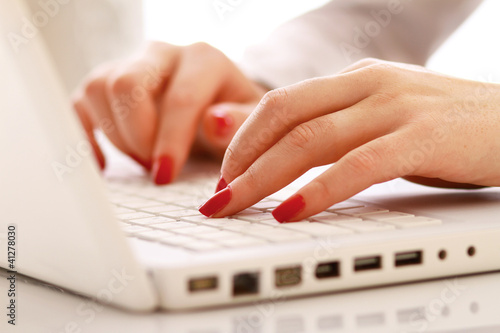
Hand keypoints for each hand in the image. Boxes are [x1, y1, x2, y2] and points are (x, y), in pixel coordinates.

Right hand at [72, 41, 265, 183]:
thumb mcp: (251, 122)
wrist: (215, 103)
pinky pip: (80, 102)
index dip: (170, 141)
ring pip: (100, 89)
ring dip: (118, 137)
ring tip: (143, 160)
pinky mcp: (108, 81)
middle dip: (138, 136)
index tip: (165, 176)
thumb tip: (214, 122)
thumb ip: (240, 123)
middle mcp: (163, 54)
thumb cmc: (234, 116)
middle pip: (127, 84)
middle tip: (155, 168)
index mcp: (203, 59)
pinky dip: (87, 136)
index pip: (180, 98)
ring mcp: (132, 64)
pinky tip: (107, 164)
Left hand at [199, 58, 499, 220]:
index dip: (241, 140)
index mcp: (353, 80)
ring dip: (264, 178)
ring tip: (235, 207)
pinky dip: (318, 190)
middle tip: (215, 200)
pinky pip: (357, 166)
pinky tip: (290, 211)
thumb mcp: (375, 118)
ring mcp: (395, 107)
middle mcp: (368, 85)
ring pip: (311, 141)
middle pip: (283, 119)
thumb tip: (267, 141)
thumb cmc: (441, 125)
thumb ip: (325, 125)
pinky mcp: (422, 137)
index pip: (278, 104)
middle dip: (240, 162)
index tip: (221, 178)